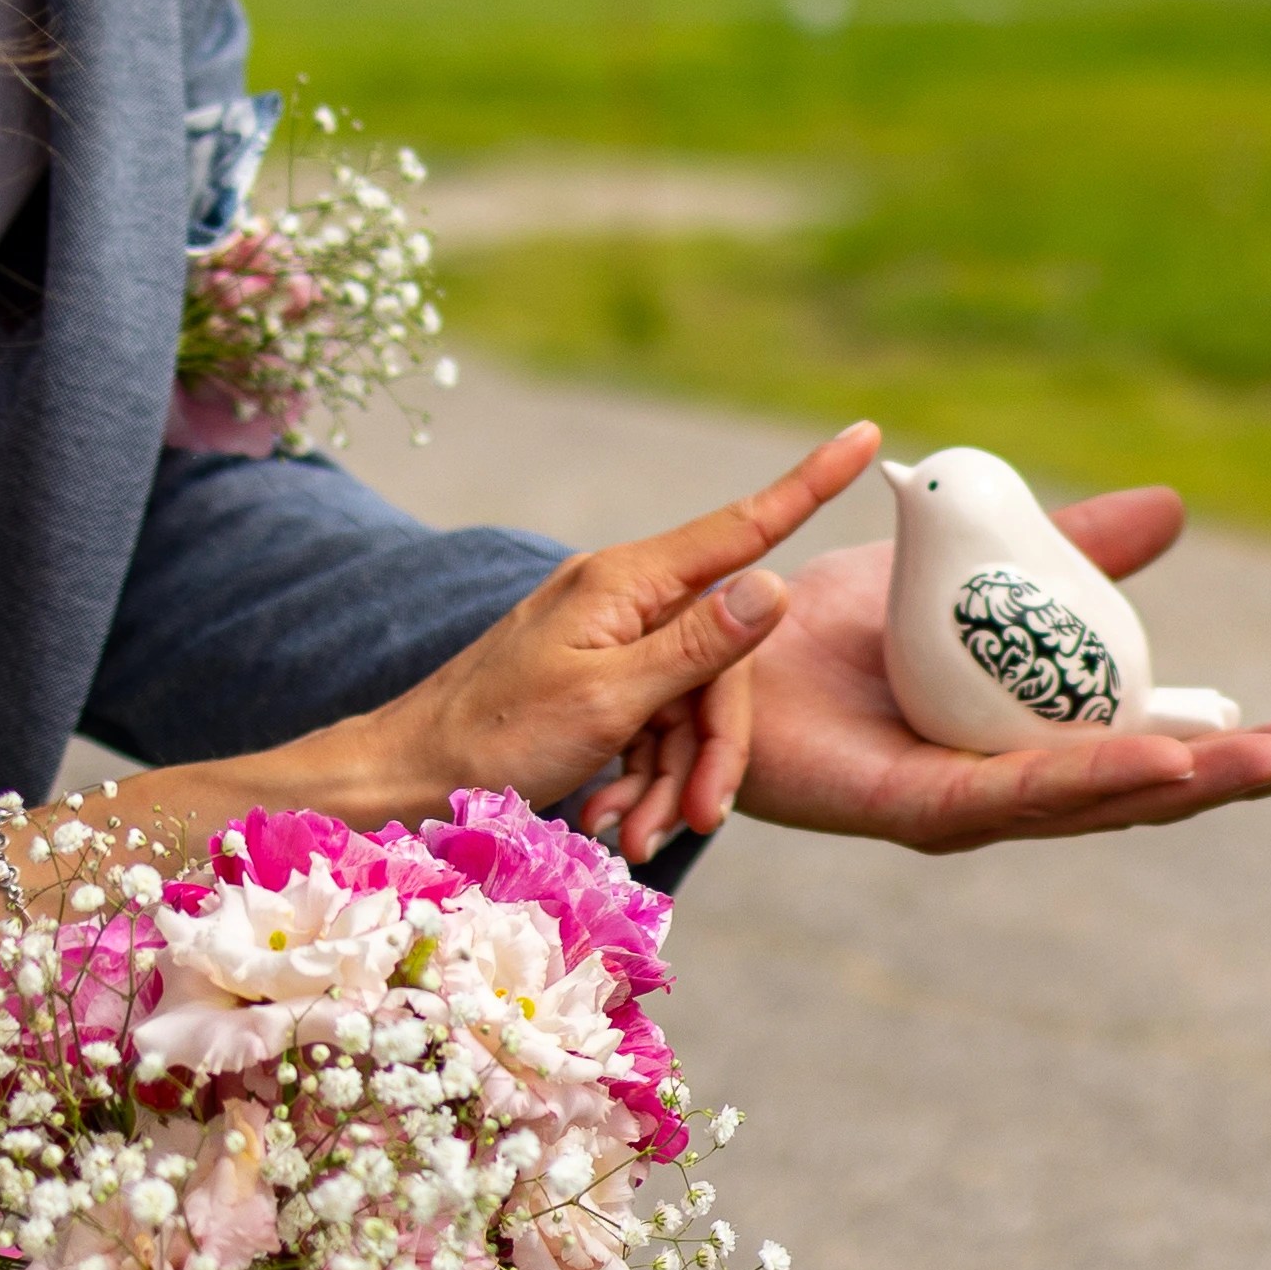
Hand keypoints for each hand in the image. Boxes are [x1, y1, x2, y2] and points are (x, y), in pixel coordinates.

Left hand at [330, 424, 878, 859]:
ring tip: (632, 838)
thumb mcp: (607, 700)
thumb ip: (697, 646)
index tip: (867, 431)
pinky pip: (651, 726)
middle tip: (696, 819)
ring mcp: (608, 642)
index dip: (810, 482)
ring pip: (688, 705)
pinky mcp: (594, 683)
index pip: (742, 526)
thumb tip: (775, 584)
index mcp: (627, 582)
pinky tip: (611, 820)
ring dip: (671, 778)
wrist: (403, 779)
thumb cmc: (494, 737)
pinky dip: (642, 778)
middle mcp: (623, 599)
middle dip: (713, 748)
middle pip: (721, 661)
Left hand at [589, 484, 1270, 851]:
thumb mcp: (977, 569)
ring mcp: (958, 809)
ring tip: (1260, 764)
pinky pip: (1005, 794)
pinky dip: (1084, 778)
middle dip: (1229, 776)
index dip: (1227, 748)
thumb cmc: (830, 627)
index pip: (1145, 752)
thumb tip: (1172, 510)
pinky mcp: (908, 810)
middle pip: (1136, 791)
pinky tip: (1152, 764)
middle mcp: (1000, 790)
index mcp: (1026, 744)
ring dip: (1177, 783)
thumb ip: (1069, 550)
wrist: (712, 644)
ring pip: (1088, 800)